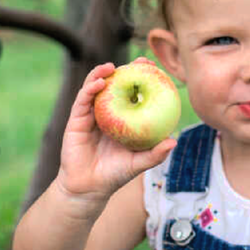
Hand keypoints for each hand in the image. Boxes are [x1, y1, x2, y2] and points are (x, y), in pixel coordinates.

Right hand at [54, 61, 176, 198]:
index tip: (155, 67)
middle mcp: (107, 112)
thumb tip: (174, 140)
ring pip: (95, 87)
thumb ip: (155, 154)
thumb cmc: (115, 174)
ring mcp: (90, 114)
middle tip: (140, 61)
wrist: (88, 188)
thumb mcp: (138, 163)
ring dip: (102, 73)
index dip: (143, 78)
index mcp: (122, 119)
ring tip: (112, 67)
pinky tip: (99, 83)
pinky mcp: (76, 119)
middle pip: (116, 84)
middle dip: (127, 69)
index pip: (134, 92)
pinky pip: (83, 99)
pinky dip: (90, 88)